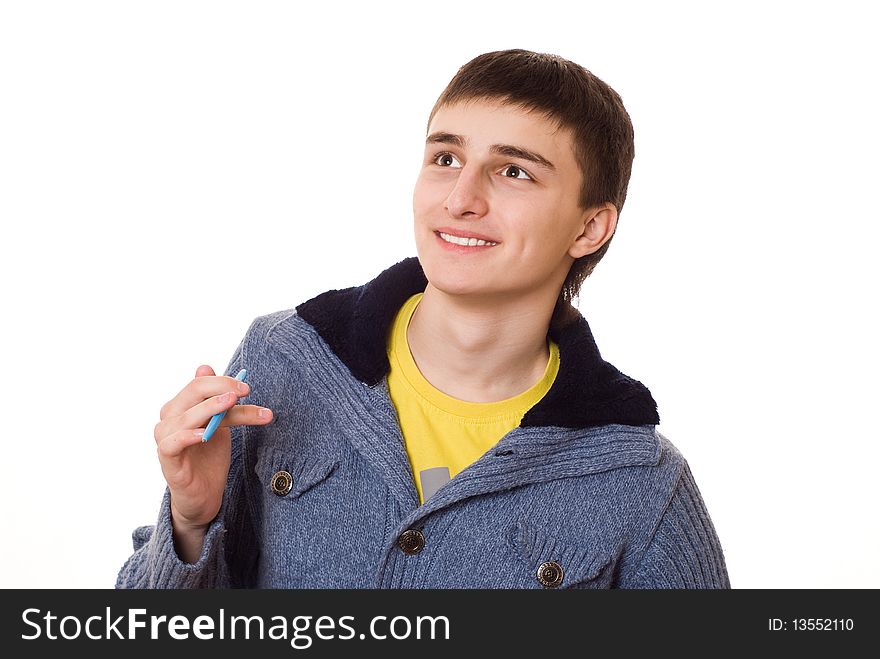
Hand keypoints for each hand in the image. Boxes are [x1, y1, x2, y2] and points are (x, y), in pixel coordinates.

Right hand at [154, 365, 272, 535]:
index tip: (247, 387)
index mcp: (181, 406)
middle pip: (193, 393)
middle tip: (246, 391)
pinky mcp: (166, 460)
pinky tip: (204, 434)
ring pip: (186, 416)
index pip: (200, 384)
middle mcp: (169, 418)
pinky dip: (187, 436)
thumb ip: (217, 398)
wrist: (204, 495)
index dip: (224, 382)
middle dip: (222, 389)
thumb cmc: (209, 457)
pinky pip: (171, 444)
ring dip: (213, 408)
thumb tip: (205, 365)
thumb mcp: (220, 424)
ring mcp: (165, 438)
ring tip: (233, 403)